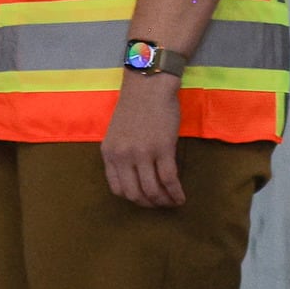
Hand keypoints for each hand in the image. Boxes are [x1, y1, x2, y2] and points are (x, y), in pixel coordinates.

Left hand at [101, 75, 185, 207]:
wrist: (149, 84)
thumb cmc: (135, 105)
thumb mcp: (118, 132)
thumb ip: (121, 154)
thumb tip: (133, 177)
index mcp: (109, 153)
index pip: (117, 189)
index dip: (133, 198)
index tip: (144, 198)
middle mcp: (122, 156)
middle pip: (135, 194)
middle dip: (149, 204)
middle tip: (160, 204)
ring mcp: (142, 153)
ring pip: (152, 191)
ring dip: (164, 201)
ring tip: (172, 202)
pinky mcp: (162, 149)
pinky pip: (169, 180)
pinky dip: (176, 193)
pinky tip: (181, 197)